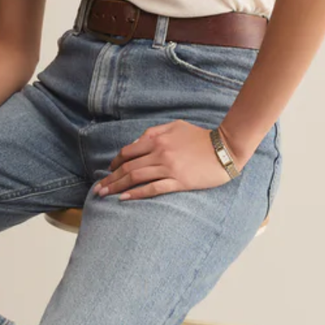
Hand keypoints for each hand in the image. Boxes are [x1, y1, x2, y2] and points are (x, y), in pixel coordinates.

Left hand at [92, 120, 245, 200]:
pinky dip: (136, 194)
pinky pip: (152, 189)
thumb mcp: (176, 126)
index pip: (128, 151)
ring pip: (136, 178)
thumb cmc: (201, 137)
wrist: (226, 148)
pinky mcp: (179, 181)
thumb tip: (136, 143)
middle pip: (128, 167)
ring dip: (117, 187)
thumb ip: (155, 132)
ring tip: (104, 195)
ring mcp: (169, 168)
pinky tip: (124, 199)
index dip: (115, 162)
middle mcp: (160, 153)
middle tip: (98, 188)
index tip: (108, 170)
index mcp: (157, 139)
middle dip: (110, 178)